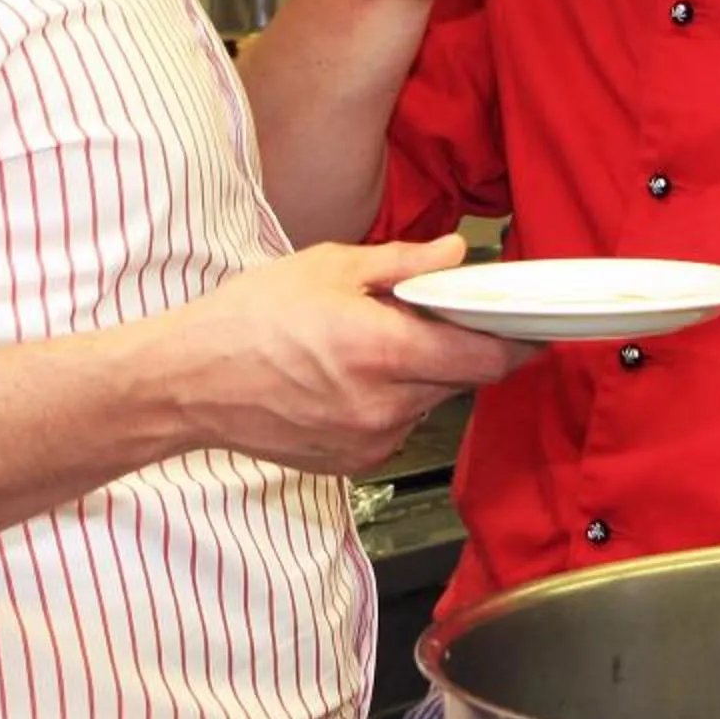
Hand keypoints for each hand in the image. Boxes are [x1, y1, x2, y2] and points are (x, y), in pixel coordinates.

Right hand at [164, 233, 536, 474]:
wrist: (187, 383)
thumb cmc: (244, 322)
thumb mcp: (327, 267)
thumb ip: (402, 264)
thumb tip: (452, 256)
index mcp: (384, 350)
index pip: (484, 358)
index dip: (516, 343)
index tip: (533, 329)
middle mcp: (384, 404)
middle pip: (457, 379)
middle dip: (452, 348)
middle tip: (420, 317)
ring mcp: (369, 439)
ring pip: (425, 402)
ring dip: (416, 374)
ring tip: (364, 344)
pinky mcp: (352, 462)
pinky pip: (393, 425)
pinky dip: (386, 400)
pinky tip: (343, 377)